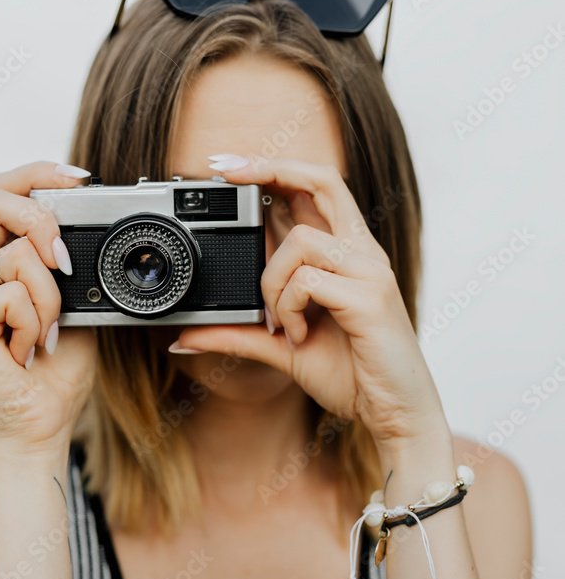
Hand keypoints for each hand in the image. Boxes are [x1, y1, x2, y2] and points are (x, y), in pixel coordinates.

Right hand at [0, 161, 97, 459]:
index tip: (79, 178)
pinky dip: (36, 323)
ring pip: (16, 257)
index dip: (36, 173)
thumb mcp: (76, 302)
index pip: (1, 193)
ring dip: (52, 298)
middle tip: (64, 261)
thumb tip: (87, 221)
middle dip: (40, 220)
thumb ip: (69, 263)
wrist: (45, 423)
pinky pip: (11, 296)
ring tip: (48, 333)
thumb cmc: (59, 367)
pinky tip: (28, 350)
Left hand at [170, 156, 449, 454]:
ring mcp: (369, 271)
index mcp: (346, 254)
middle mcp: (361, 252)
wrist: (395, 413)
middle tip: (225, 170)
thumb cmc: (352, 375)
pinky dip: (288, 309)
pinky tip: (297, 336)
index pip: (316, 189)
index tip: (228, 165)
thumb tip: (183, 338)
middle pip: (321, 180)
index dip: (276, 167)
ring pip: (301, 241)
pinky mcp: (370, 296)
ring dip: (272, 282)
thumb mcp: (281, 350)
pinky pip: (308, 281)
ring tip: (279, 323)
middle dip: (270, 167)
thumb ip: (238, 335)